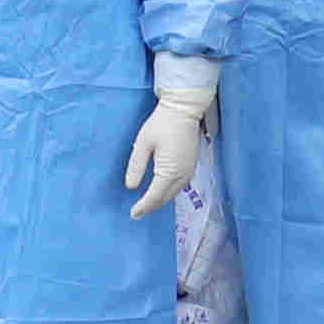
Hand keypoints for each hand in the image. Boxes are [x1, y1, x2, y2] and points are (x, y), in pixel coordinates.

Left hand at [122, 93, 212, 215]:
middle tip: (137, 213)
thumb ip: (137, 166)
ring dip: (160, 201)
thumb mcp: (143, 143)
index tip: (133, 214)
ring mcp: (190, 171)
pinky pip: (180, 186)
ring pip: (174, 194)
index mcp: (169, 171)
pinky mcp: (192, 166)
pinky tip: (161, 191)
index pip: (155, 196)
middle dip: (151, 207)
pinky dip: (168, 192)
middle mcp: (183, 175)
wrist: (184, 109)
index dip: (143, 207)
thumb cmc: (162, 123)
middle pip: (165, 198)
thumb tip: (131, 186)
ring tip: (147, 205)